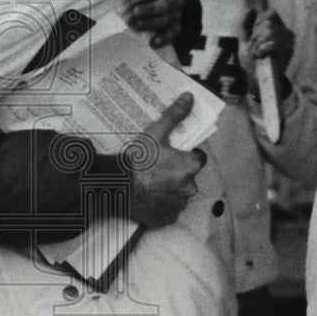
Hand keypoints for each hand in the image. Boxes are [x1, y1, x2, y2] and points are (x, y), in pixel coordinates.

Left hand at [127, 0, 184, 46]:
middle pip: (168, 4)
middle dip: (151, 9)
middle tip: (135, 12)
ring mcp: (178, 11)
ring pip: (169, 18)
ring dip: (154, 23)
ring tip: (138, 25)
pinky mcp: (176, 24)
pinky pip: (174, 32)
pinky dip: (164, 38)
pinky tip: (153, 42)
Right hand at [128, 93, 207, 228]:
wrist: (118, 187)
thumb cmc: (138, 160)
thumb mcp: (156, 133)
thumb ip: (174, 115)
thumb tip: (190, 97)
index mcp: (191, 166)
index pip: (198, 158)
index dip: (187, 154)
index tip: (173, 153)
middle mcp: (190, 187)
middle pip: (188, 177)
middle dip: (177, 172)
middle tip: (157, 167)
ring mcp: (178, 205)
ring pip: (178, 194)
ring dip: (169, 189)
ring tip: (149, 182)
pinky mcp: (166, 218)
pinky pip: (168, 210)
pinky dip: (161, 204)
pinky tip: (148, 196)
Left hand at [241, 8, 294, 97]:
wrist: (255, 78)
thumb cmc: (251, 60)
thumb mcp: (245, 39)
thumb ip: (246, 24)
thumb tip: (251, 8)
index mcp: (278, 28)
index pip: (270, 13)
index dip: (258, 22)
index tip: (254, 35)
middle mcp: (286, 33)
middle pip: (268, 23)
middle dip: (255, 37)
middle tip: (254, 49)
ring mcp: (289, 42)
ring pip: (270, 32)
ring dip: (257, 45)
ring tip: (257, 54)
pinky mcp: (289, 52)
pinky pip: (272, 43)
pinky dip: (262, 50)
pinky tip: (262, 57)